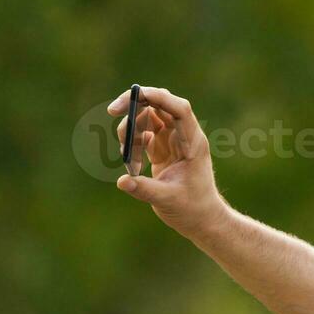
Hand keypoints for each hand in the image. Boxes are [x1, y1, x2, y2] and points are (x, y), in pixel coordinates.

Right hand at [106, 86, 228, 237]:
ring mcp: (173, 140)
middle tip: (112, 111)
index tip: (134, 95)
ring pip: (147, 118)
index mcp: (192, 143)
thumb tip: (121, 181)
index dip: (158, 97)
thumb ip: (144, 189)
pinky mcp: (163, 148)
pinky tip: (134, 167)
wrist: (200, 218)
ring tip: (130, 162)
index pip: (179, 109)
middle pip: (159, 104)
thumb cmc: (192, 209)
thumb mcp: (166, 200)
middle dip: (134, 103)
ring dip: (130, 132)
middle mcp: (184, 136)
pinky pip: (143, 134)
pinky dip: (132, 145)